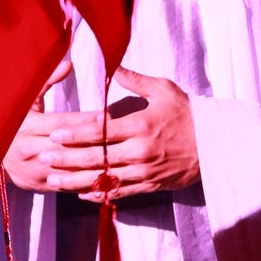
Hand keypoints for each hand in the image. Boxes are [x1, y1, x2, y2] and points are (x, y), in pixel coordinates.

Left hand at [3, 67, 198, 196]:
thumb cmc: (189, 114)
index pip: (101, 131)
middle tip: (44, 156)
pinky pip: (119, 193)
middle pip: (96, 157)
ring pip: (103, 179)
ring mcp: (144, 171)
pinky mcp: (149, 185)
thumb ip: (135, 80)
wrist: (216, 146)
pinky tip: (80, 194)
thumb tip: (112, 66)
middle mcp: (139, 151)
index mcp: (140, 126)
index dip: (75, 134)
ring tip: (53, 179)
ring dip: (76, 180)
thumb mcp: (165, 90)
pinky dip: (99, 194)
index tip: (55, 134)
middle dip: (67, 158)